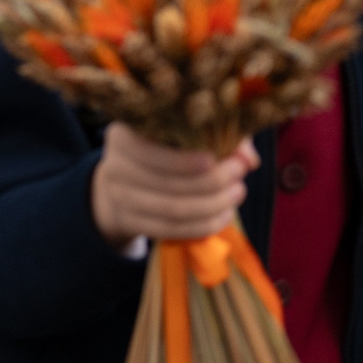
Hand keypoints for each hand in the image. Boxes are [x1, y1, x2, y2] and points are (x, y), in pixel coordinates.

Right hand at [90, 123, 255, 249]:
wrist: (120, 184)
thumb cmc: (159, 150)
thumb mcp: (177, 133)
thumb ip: (215, 134)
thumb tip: (248, 158)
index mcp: (121, 136)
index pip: (150, 150)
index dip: (183, 160)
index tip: (216, 158)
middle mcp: (114, 166)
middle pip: (168, 183)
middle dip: (212, 182)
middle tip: (239, 177)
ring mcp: (120, 198)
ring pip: (174, 209)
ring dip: (213, 205)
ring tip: (237, 194)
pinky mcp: (130, 222)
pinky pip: (172, 229)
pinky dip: (204, 225)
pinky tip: (224, 216)